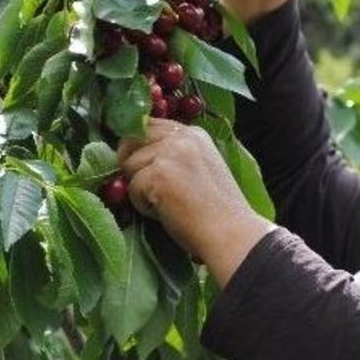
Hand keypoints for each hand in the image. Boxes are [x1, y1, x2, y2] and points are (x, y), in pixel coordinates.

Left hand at [117, 118, 273, 286]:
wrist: (230, 234)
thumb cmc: (216, 211)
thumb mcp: (201, 168)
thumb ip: (176, 155)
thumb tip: (136, 153)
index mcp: (194, 134)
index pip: (149, 125)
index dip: (140, 147)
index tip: (148, 169)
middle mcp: (181, 137)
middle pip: (132, 140)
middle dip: (133, 165)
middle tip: (153, 189)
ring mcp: (170, 153)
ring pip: (129, 165)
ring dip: (141, 189)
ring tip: (170, 203)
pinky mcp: (159, 174)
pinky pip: (132, 189)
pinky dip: (144, 207)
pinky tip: (169, 212)